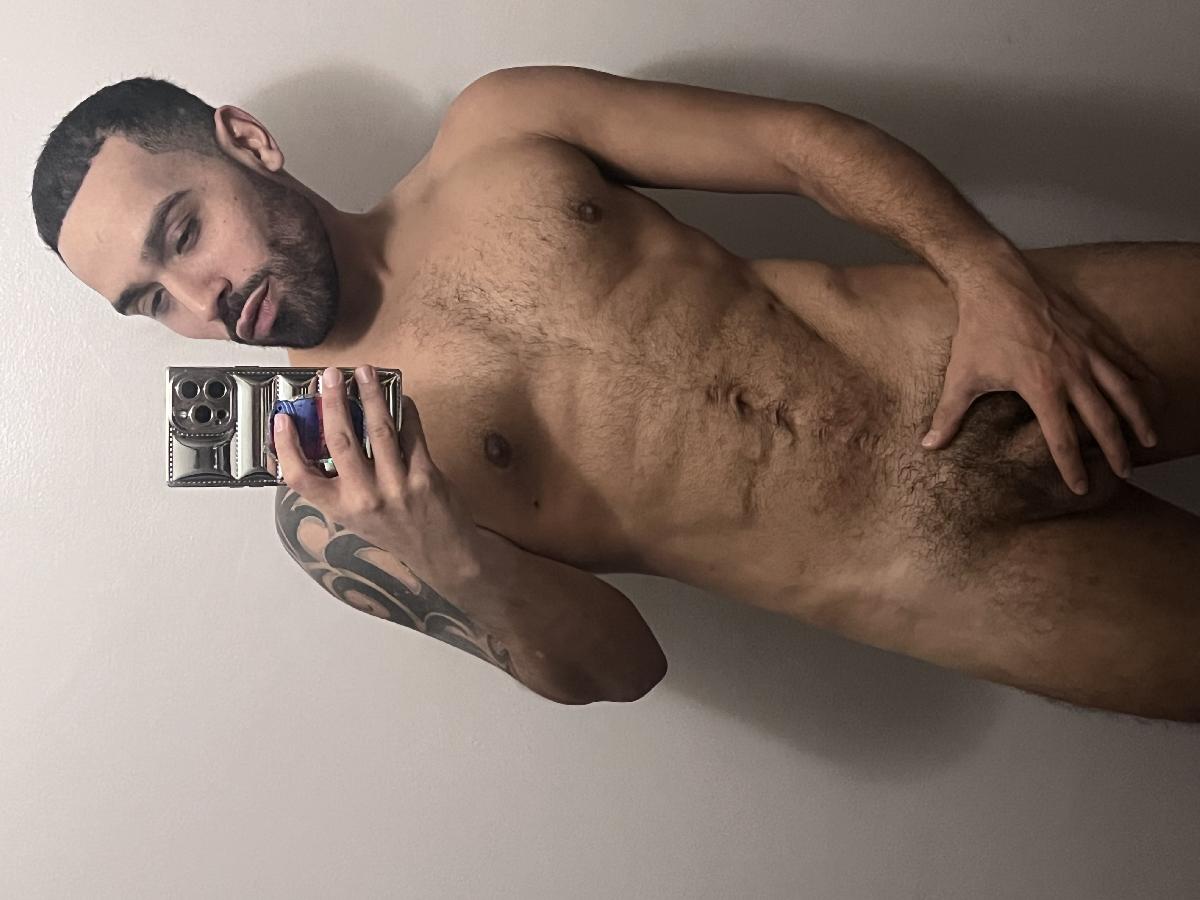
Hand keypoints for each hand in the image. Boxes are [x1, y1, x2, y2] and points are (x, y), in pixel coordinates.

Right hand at [273, 365, 483, 586]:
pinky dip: (405, 410)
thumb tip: (325, 436)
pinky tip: (400, 396)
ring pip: (379, 429)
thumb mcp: (356, 516)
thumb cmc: (396, 532)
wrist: (442, 554)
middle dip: (332, 401)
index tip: (281, 419)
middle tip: (330, 376)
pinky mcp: (426, 475)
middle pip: (340, 440)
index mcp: (341, 508)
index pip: (301, 477)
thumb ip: (339, 483)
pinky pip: (412, 433)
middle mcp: (365, 498)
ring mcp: (397, 486)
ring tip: (365, 372)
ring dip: (371, 395)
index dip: (286, 447)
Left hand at [923, 254, 1159, 493]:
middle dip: (1116, 450)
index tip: (1080, 488)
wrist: (996, 282)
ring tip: (1150, 439)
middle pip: (1103, 420)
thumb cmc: (977, 332)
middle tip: (1125, 472)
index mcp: (1041, 388)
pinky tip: (1153, 391)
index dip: (1072, 467)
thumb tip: (927, 446)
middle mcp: (1072, 372)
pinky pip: (1125, 359)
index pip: (1062, 440)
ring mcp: (1086, 350)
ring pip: (1124, 390)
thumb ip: (948, 416)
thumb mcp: (961, 377)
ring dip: (1139, 417)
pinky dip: (1141, 377)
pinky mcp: (1093, 332)